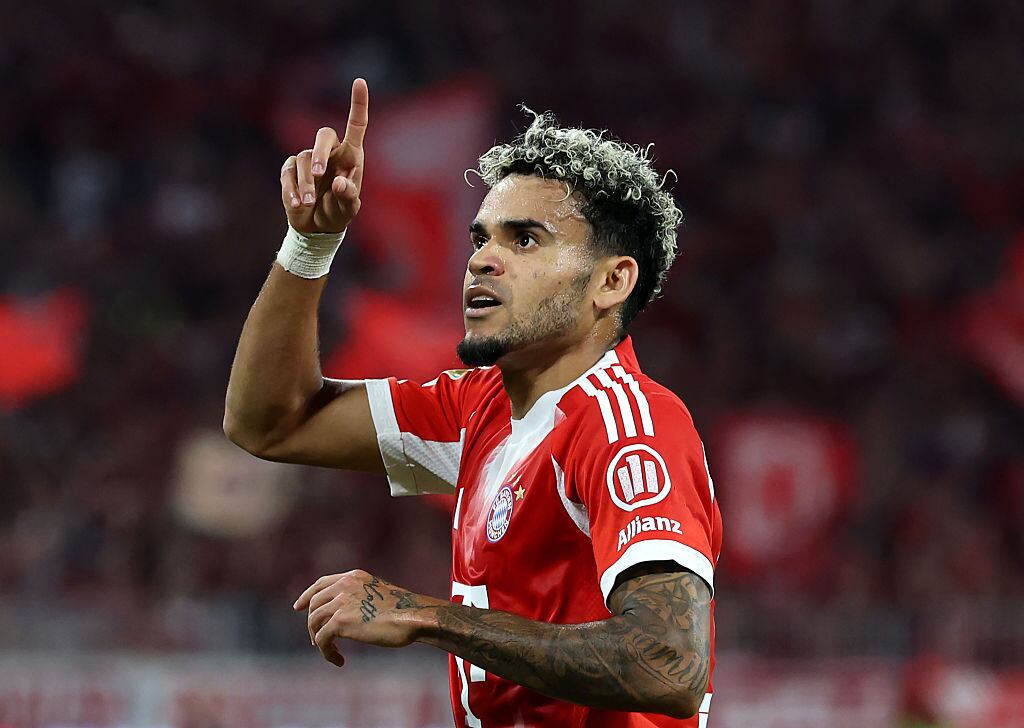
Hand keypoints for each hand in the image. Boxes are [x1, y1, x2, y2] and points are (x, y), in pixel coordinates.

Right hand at [280, 78, 368, 233]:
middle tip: (320, 174)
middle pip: (324, 135)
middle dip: (321, 153)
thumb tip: (339, 182)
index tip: (359, 81)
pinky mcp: (290, 170)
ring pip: (305, 161)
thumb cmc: (338, 213)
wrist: (316, 227)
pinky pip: (288, 173)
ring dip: (306, 184)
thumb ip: (348, 196)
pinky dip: (292, 189)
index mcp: (351, 156)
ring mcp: (308, 160)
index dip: (358, 103)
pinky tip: (297, 205)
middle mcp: (330, 153)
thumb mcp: (348, 210)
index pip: (356, 125)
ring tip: (310, 204)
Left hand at [293, 569, 441, 666]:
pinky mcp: (340, 622)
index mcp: (353, 576)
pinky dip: (327, 653)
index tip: (297, 607)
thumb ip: (360, 598)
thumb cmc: (404, 611)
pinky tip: (339, 660)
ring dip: (318, 639)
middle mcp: (344, 585)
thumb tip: (346, 615)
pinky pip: (322, 639)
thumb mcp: (378, 595)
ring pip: (314, 622)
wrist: (413, 617)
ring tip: (332, 652)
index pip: (321, 583)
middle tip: (316, 639)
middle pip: (314, 603)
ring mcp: (340, 602)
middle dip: (312, 622)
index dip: (307, 595)